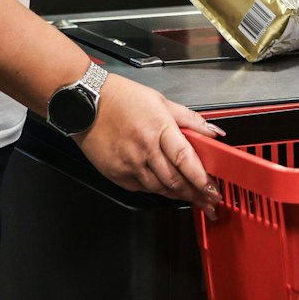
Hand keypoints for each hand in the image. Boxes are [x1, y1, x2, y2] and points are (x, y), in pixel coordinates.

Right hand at [74, 74, 224, 211]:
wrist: (85, 102)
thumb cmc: (121, 98)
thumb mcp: (160, 101)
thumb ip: (190, 119)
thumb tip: (213, 132)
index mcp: (158, 128)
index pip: (185, 159)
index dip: (201, 178)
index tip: (213, 190)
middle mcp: (143, 149)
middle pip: (175, 180)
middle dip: (196, 194)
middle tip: (209, 202)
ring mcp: (128, 163)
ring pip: (159, 188)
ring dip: (178, 195)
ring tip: (193, 198)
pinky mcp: (116, 173)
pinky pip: (142, 188)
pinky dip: (157, 190)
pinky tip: (165, 188)